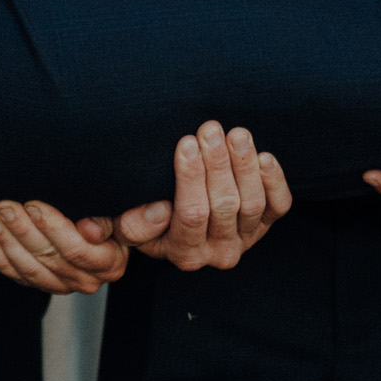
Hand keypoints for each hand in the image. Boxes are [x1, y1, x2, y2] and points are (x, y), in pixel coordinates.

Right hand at [0, 121, 291, 294]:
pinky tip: (260, 155)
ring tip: (233, 132)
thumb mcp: (124, 219)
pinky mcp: (266, 225)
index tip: (184, 141)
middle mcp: (217, 253)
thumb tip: (101, 225)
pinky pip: (279, 205)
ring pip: (252, 203)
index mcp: (182, 254)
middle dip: (216, 162)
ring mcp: (246, 239)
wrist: (183, 217)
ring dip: (243, 164)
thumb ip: (116, 220)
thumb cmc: (147, 210)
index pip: (189, 216)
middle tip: (208, 127)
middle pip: (223, 205)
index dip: (189, 177)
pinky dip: (273, 179)